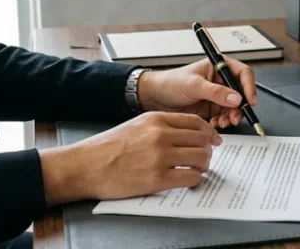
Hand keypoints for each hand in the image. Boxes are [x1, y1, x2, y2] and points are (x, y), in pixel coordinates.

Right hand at [40, 111, 221, 204]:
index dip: (209, 132)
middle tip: (206, 157)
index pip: (195, 122)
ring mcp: (160, 157)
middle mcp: (161, 135)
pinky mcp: (157, 178)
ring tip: (198, 170)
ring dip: (203, 165)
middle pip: (201, 139)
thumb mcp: (136, 125)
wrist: (85, 166)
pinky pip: (190, 177)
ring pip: (200, 158)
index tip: (214, 139)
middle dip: (208, 150)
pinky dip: (195, 180)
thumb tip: (184, 135)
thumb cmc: (106, 148)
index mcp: (156, 119)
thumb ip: (160, 126)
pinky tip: (189, 180)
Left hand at [136, 57, 256, 128]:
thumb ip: (216, 92)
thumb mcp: (194, 85)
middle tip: (234, 117)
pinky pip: (225, 116)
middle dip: (240, 106)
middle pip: (242, 93)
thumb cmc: (170, 82)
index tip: (248, 100)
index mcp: (219, 67)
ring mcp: (218, 95)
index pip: (243, 74)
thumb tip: (236, 97)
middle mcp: (221, 81)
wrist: (156, 98)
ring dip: (231, 116)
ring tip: (222, 122)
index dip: (249, 86)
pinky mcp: (212, 108)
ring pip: (235, 107)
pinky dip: (223, 121)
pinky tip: (215, 124)